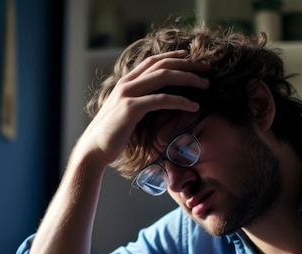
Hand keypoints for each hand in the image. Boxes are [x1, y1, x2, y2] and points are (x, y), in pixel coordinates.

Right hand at [76, 50, 209, 164]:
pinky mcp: (131, 108)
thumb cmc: (113, 134)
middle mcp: (127, 83)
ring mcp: (128, 94)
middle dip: (188, 64)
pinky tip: (194, 106)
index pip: (153, 61)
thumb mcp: (127, 111)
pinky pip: (162, 100)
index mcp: (126, 81)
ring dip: (189, 79)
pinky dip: (181, 100)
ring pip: (164, 77)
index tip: (192, 58)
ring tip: (206, 85)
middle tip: (207, 68)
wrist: (94, 148)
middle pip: (163, 65)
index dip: (174, 56)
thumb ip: (140, 101)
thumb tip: (158, 100)